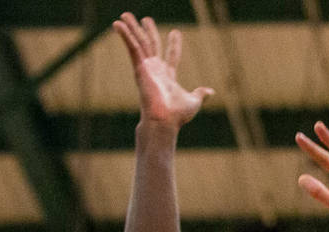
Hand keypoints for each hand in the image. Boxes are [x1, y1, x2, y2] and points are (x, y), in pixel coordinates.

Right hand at [113, 13, 212, 127]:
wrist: (165, 120)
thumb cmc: (177, 115)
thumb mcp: (193, 101)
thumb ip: (200, 94)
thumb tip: (210, 92)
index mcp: (168, 77)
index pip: (172, 56)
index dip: (174, 45)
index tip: (176, 33)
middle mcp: (156, 71)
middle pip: (152, 46)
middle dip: (149, 32)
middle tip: (147, 19)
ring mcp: (146, 68)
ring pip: (139, 43)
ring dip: (132, 28)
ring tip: (125, 14)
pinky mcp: (139, 68)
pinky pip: (132, 47)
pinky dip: (125, 35)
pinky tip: (118, 24)